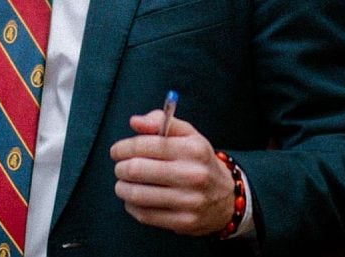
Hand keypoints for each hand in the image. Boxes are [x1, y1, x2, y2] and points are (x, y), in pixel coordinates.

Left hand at [109, 108, 238, 236]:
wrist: (227, 198)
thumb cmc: (200, 162)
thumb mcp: (188, 135)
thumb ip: (161, 121)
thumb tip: (135, 121)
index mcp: (192, 149)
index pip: (146, 144)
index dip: (123, 147)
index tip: (117, 151)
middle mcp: (192, 174)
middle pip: (137, 170)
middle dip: (120, 168)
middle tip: (120, 167)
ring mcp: (189, 201)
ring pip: (137, 194)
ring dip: (122, 188)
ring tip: (123, 184)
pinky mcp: (183, 222)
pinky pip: (145, 215)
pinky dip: (132, 206)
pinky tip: (134, 199)